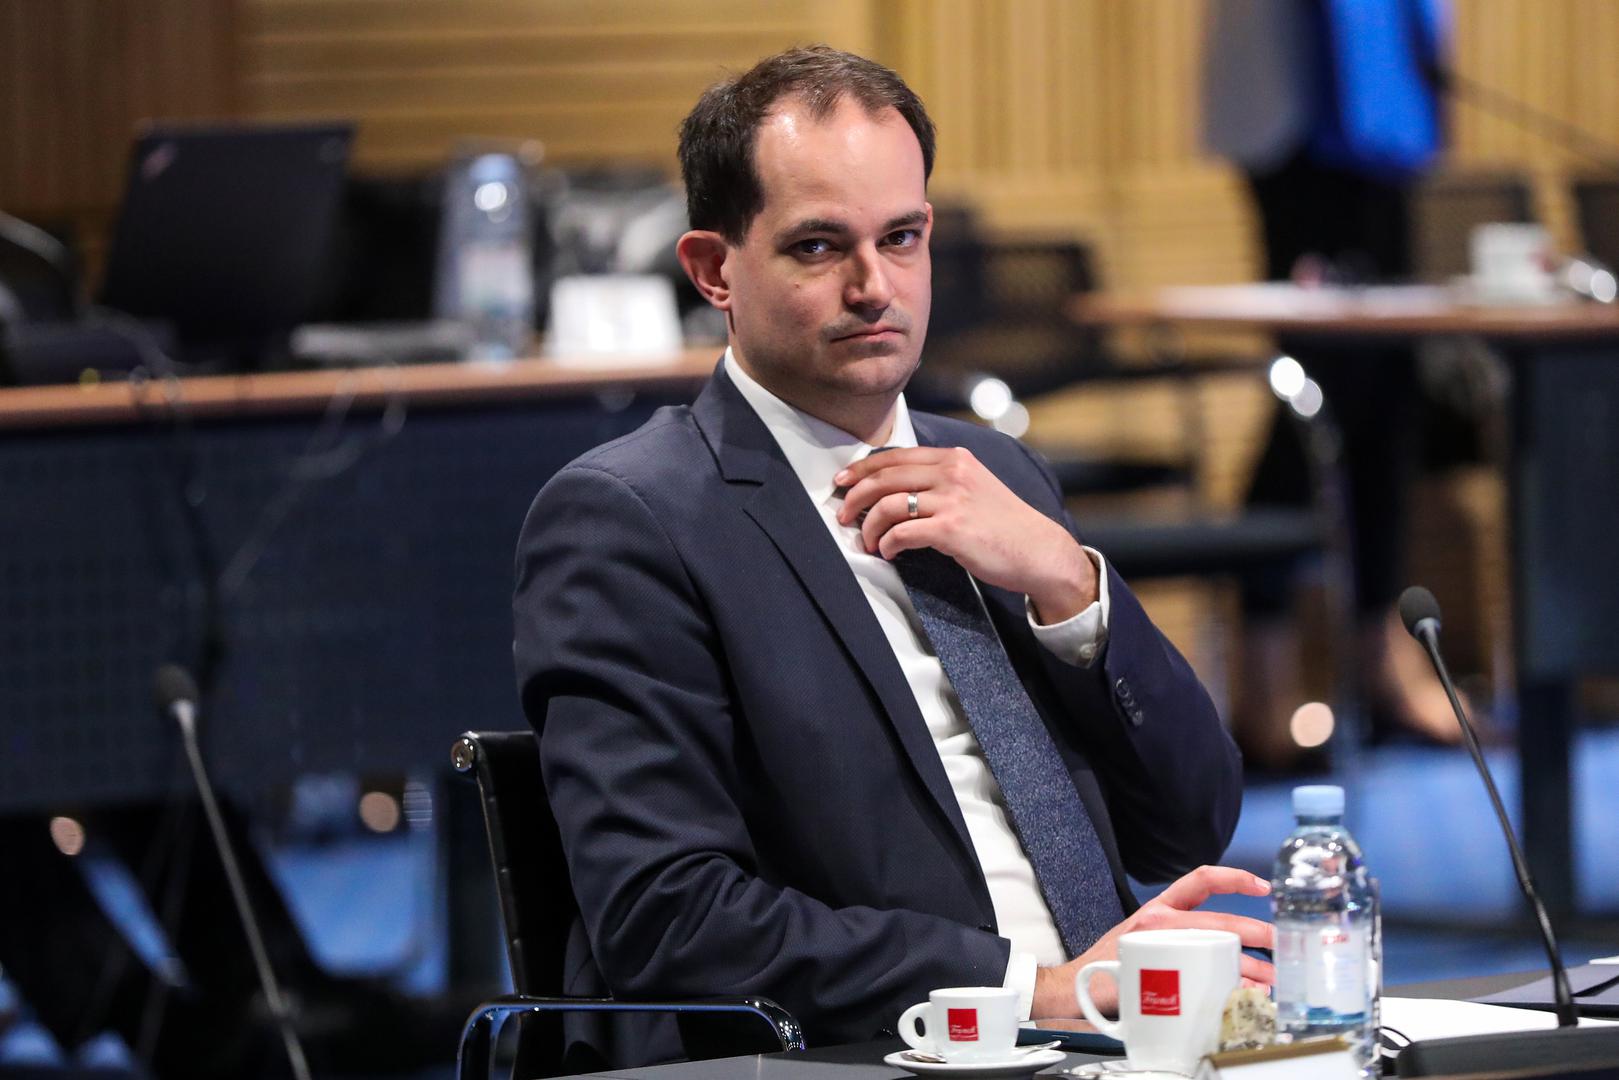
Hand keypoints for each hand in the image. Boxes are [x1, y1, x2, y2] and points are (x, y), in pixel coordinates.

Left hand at [833, 447, 1096, 621]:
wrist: (1038, 550)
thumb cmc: (1004, 525)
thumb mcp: (974, 486)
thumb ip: (942, 480)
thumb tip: (895, 490)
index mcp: (954, 458)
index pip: (896, 456)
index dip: (862, 469)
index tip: (843, 481)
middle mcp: (952, 472)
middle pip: (884, 476)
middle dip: (855, 495)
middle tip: (842, 513)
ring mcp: (952, 500)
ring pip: (888, 505)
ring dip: (869, 526)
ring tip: (867, 541)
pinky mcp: (951, 529)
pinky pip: (902, 533)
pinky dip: (887, 544)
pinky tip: (888, 553)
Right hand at [1031, 865, 1275, 1018]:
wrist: (1076, 986)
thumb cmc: (1117, 965)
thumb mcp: (1148, 941)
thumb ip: (1186, 942)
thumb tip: (1239, 962)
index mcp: (1160, 909)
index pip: (1201, 879)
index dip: (1234, 878)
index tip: (1264, 886)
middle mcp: (1158, 919)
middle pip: (1218, 920)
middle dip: (1256, 932)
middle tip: (1280, 943)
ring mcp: (1156, 944)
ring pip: (1215, 949)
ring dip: (1250, 967)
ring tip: (1271, 979)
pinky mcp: (1153, 970)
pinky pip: (1200, 976)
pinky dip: (1226, 987)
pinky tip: (1242, 994)